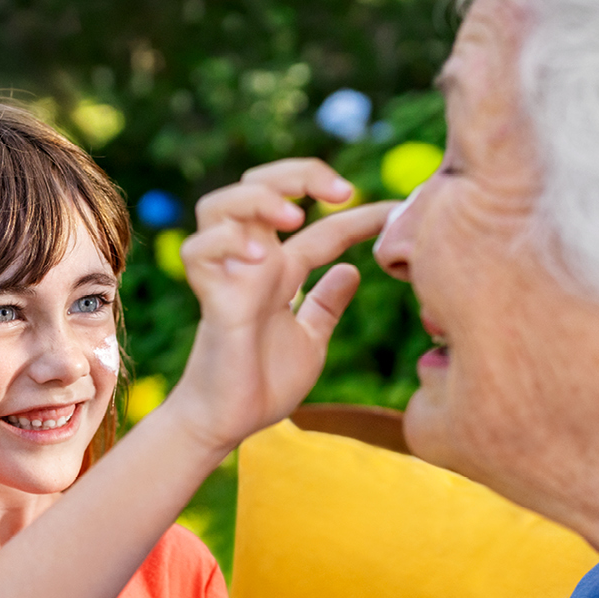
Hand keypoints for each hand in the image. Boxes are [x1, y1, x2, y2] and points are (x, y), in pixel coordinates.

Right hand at [170, 159, 392, 453]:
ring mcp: (228, 277)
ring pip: (220, 205)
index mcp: (281, 271)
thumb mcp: (311, 339)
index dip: (360, 216)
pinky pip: (199, 251)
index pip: (323, 229)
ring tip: (294, 218)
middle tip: (341, 192)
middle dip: (299, 173)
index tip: (399, 211)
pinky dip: (225, 242)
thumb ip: (326, 304)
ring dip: (258, 199)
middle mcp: (253, 264)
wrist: (229, 423)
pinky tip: (259, 257)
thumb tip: (352, 271)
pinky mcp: (210, 299)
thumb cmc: (263, 384)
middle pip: (260, 186)